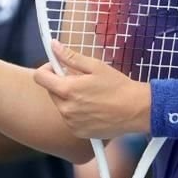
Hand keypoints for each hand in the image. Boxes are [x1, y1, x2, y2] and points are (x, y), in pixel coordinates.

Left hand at [33, 40, 149, 138]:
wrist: (137, 110)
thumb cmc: (118, 86)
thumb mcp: (95, 66)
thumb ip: (70, 57)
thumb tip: (53, 46)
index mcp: (68, 90)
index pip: (40, 77)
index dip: (47, 69)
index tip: (58, 67)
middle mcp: (66, 109)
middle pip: (51, 91)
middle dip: (61, 83)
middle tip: (81, 81)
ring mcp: (71, 123)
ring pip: (60, 105)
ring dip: (69, 98)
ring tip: (90, 95)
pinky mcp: (78, 132)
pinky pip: (69, 118)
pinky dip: (76, 111)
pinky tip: (92, 107)